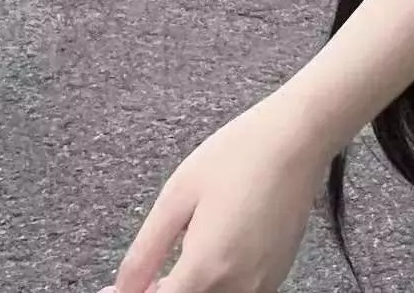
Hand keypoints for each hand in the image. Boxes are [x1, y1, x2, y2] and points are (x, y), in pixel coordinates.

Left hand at [108, 93, 327, 292]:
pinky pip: (238, 292)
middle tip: (144, 277)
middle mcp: (238, 286)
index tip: (114, 290)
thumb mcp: (177, 196)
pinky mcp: (278, 272)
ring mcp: (262, 282)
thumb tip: (122, 289)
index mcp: (206, 269)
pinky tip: (208, 257)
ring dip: (189, 290)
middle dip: (161, 292)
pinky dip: (216, 285)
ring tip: (174, 265)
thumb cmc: (240, 154)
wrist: (300, 136)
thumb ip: (144, 253)